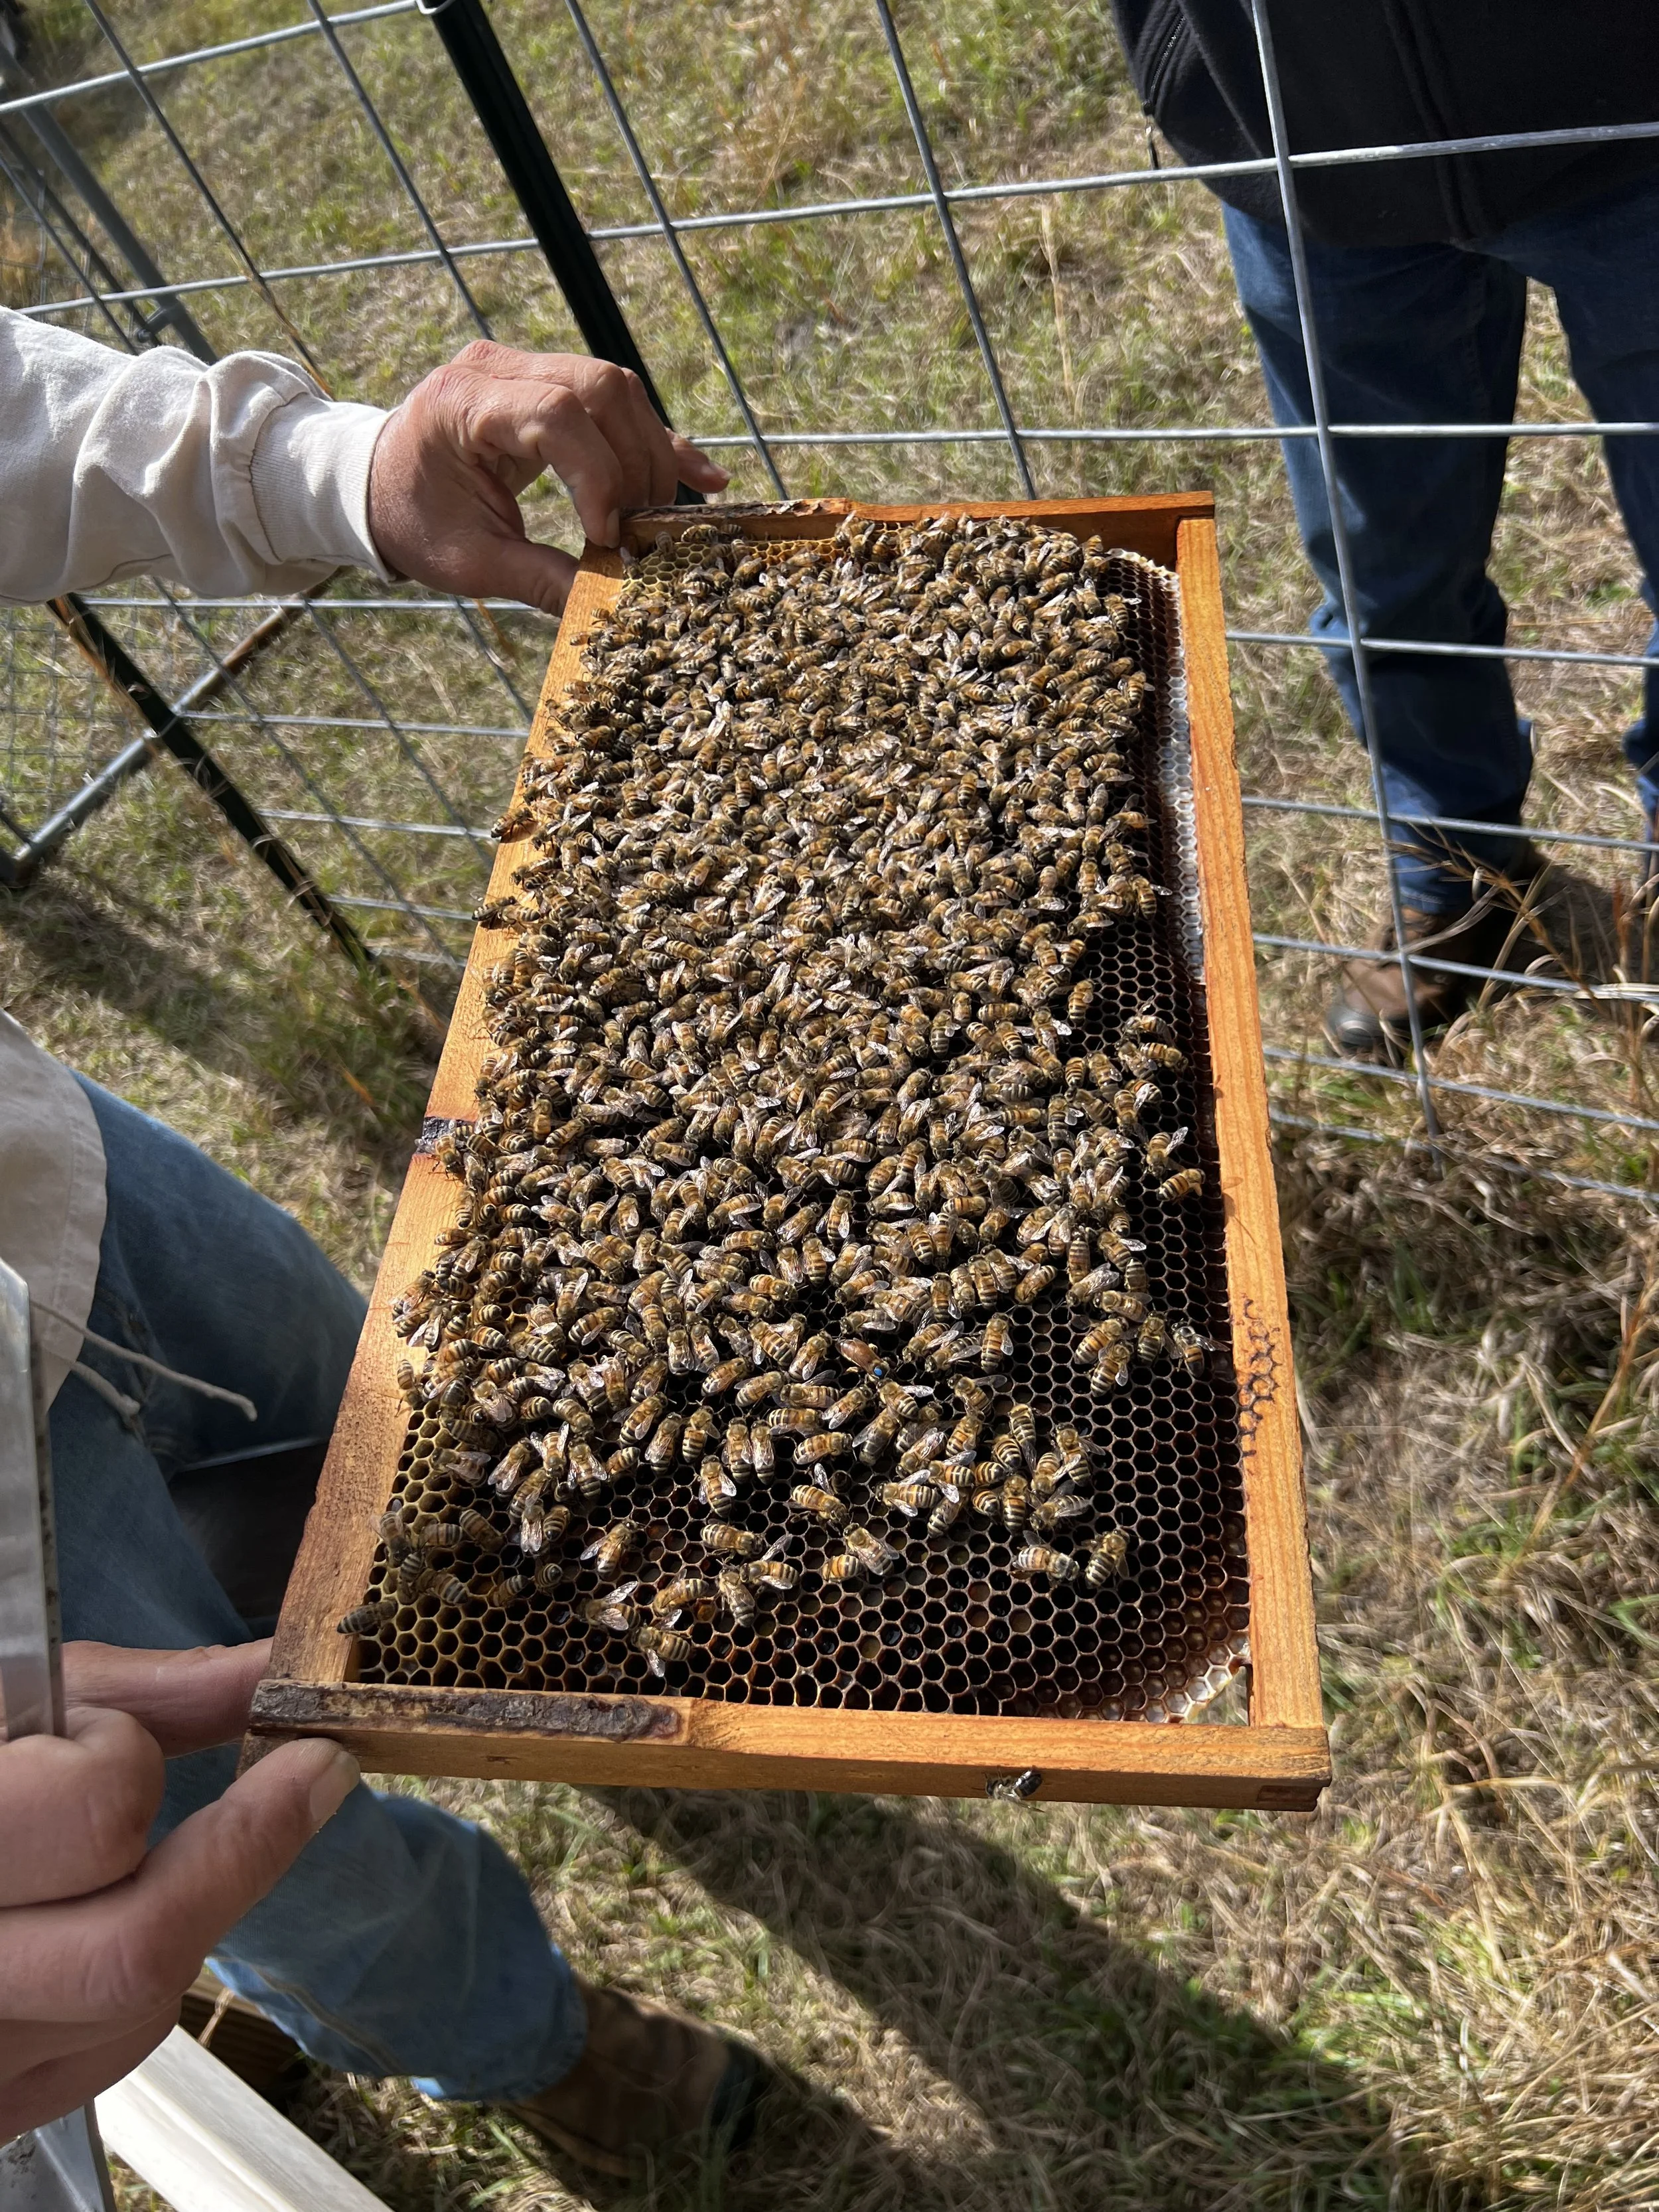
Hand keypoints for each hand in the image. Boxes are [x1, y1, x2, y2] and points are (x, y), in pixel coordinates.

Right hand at [0, 1640, 357, 2139]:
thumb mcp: (0, 1695)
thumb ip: (139, 1694)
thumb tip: (267, 1673)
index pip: (93, 1815)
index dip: (127, 1757)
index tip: (171, 1723)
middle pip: (136, 1948)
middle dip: (235, 1853)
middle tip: (300, 1779)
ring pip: (134, 2011)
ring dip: (183, 1916)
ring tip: (158, 1847)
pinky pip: (101, 2056)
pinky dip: (135, 1986)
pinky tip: (107, 1919)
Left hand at [366, 340, 729, 613]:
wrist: (375, 484)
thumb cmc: (413, 520)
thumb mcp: (471, 561)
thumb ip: (541, 578)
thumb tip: (613, 606)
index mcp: (464, 403)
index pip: (557, 415)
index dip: (598, 475)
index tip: (609, 536)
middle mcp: (497, 367)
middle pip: (600, 389)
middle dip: (635, 463)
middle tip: (643, 531)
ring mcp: (523, 366)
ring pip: (617, 389)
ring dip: (651, 454)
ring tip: (664, 515)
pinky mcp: (547, 380)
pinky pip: (614, 403)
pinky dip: (655, 443)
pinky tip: (701, 476)